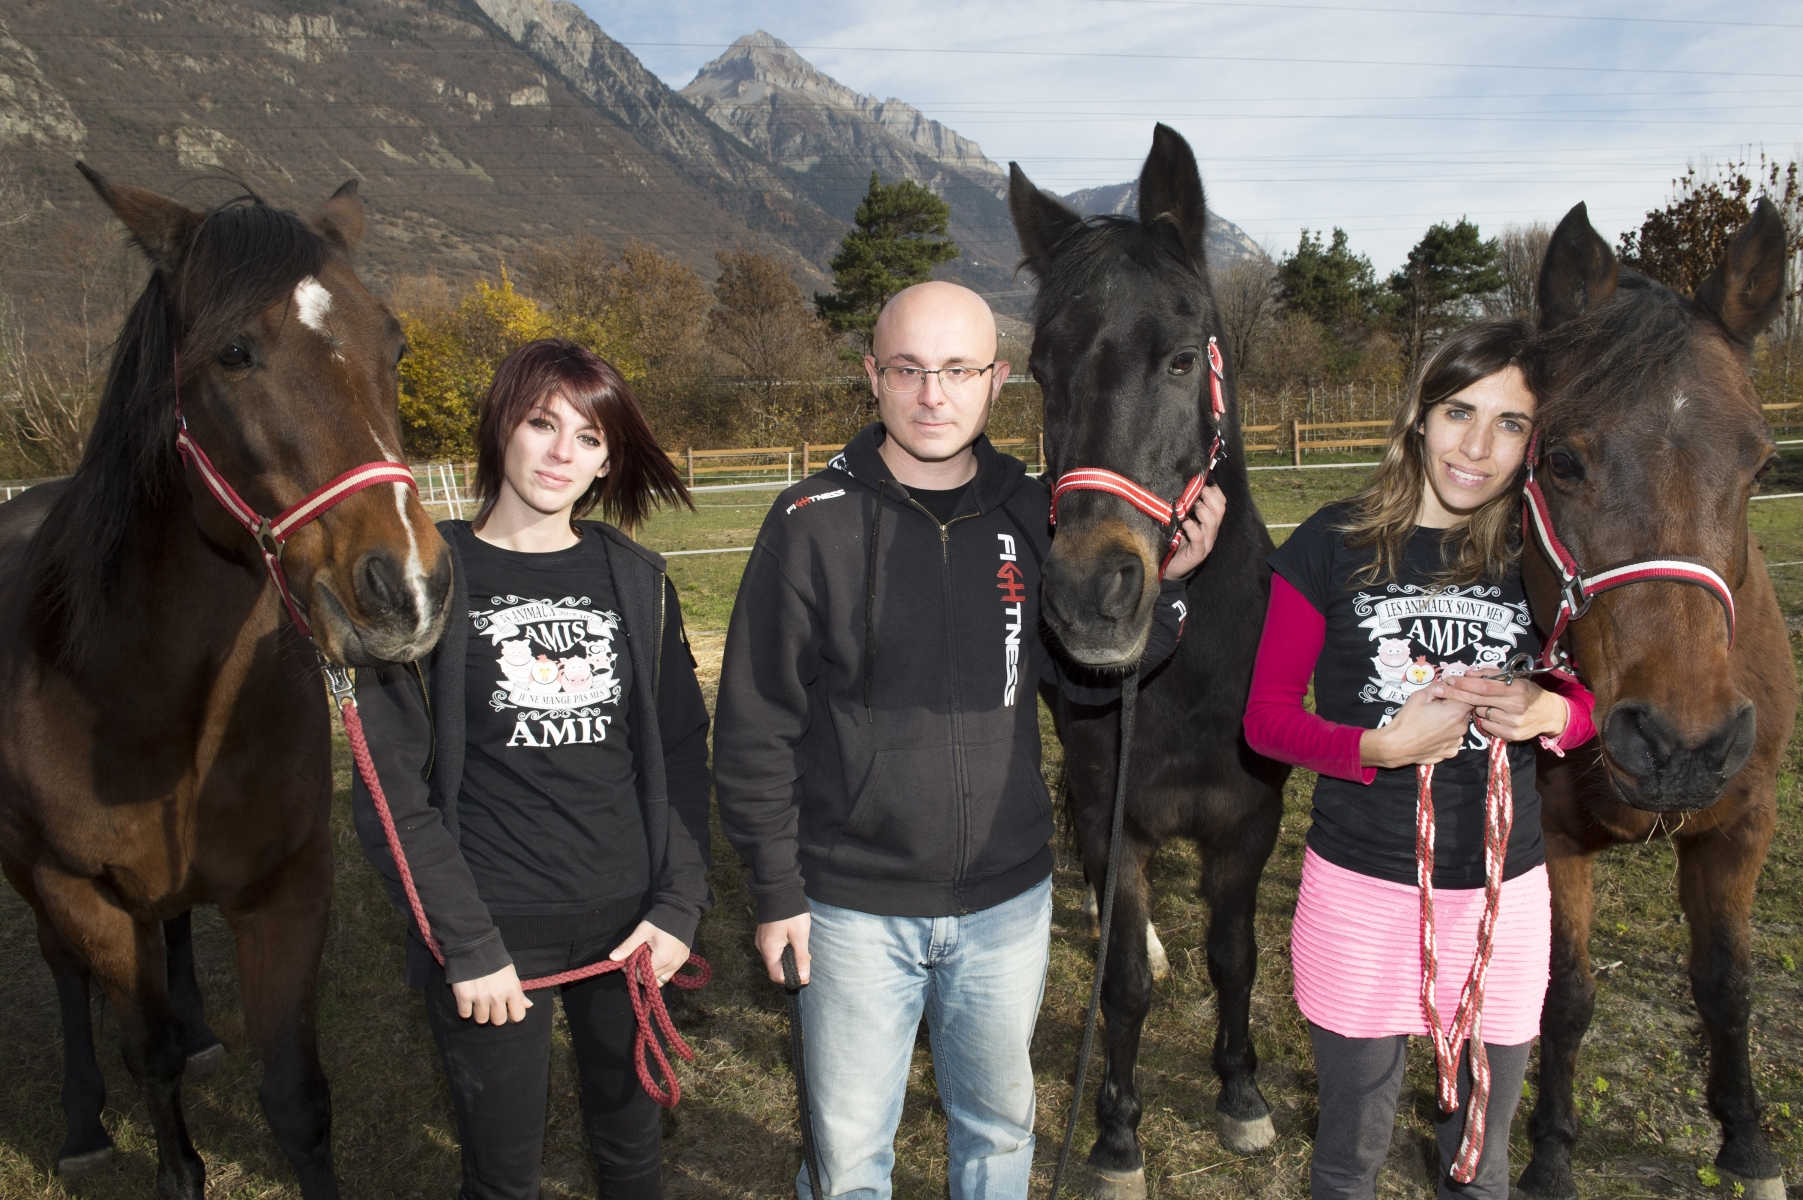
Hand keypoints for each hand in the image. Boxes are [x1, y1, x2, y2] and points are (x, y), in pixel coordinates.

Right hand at [451, 964, 531, 1024]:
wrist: (473, 946)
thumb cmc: (495, 960)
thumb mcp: (511, 973)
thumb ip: (519, 992)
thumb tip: (529, 1006)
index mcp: (512, 989)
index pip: (518, 1016)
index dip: (513, 1015)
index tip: (508, 1010)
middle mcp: (497, 996)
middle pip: (498, 1021)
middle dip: (495, 1015)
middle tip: (491, 1006)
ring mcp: (480, 997)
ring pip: (481, 1020)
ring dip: (480, 1013)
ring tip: (479, 1001)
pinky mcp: (463, 997)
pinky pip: (465, 1014)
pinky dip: (465, 1009)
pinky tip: (467, 1000)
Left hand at [609, 921, 691, 985]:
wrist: (680, 910)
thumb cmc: (660, 920)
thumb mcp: (642, 931)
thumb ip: (628, 946)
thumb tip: (612, 958)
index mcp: (662, 959)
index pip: (641, 975)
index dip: (631, 969)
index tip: (628, 959)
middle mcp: (672, 965)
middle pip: (650, 979)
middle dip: (640, 971)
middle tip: (637, 957)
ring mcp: (679, 964)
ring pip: (661, 980)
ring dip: (651, 973)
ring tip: (647, 959)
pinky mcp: (683, 960)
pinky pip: (669, 973)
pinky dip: (661, 971)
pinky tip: (657, 959)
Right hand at [755, 913, 811, 985]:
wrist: (779, 888)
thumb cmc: (790, 912)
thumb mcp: (800, 935)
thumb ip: (801, 957)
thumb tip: (803, 976)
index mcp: (769, 949)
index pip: (776, 975)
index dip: (791, 978)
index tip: (805, 971)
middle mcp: (762, 947)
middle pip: (775, 968)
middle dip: (791, 967)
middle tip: (806, 956)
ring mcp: (762, 940)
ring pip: (775, 958)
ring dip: (788, 958)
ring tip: (801, 946)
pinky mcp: (765, 934)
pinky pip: (774, 949)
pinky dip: (784, 949)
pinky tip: (794, 940)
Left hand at [1164, 483, 1226, 578]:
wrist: (1170, 568)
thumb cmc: (1174, 542)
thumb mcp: (1181, 522)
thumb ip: (1185, 509)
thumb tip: (1182, 489)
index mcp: (1210, 523)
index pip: (1221, 503)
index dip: (1214, 491)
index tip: (1201, 482)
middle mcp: (1211, 532)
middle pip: (1220, 510)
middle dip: (1209, 496)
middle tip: (1195, 491)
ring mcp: (1206, 543)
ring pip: (1212, 522)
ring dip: (1201, 510)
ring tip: (1188, 507)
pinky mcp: (1197, 553)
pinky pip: (1199, 537)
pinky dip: (1192, 527)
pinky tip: (1184, 522)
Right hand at [1360, 682, 1472, 768]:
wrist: (1397, 746)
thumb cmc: (1407, 720)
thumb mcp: (1419, 696)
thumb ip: (1438, 687)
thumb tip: (1448, 682)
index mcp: (1456, 712)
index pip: (1468, 698)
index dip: (1457, 694)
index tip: (1446, 695)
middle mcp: (1461, 728)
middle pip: (1464, 712)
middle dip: (1453, 708)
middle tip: (1435, 708)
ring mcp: (1456, 742)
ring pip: (1458, 727)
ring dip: (1450, 723)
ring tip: (1432, 723)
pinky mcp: (1450, 752)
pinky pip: (1453, 741)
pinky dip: (1446, 737)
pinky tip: (1432, 735)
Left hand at [1437, 672, 1569, 743]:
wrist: (1550, 714)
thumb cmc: (1528, 692)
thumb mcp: (1515, 679)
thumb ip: (1491, 676)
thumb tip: (1468, 674)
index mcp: (1517, 689)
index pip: (1484, 687)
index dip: (1464, 684)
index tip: (1448, 681)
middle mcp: (1515, 707)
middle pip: (1477, 701)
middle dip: (1457, 695)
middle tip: (1440, 690)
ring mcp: (1513, 723)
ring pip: (1481, 714)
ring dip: (1479, 708)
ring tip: (1491, 704)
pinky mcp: (1511, 736)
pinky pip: (1487, 726)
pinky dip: (1487, 720)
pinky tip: (1496, 715)